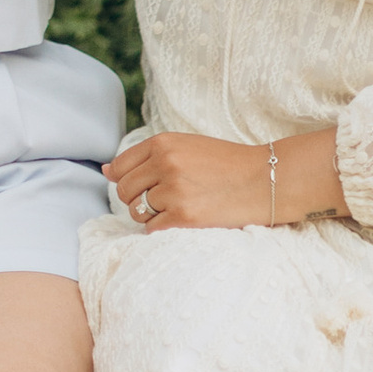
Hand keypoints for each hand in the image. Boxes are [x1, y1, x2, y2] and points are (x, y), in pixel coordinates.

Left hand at [112, 132, 269, 230]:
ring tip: (177, 208)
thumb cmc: (227, 164)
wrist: (267, 180)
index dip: (128, 180)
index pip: (119, 167)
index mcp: (164, 143)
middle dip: (137, 199)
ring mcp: (174, 190)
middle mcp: (165, 163)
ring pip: (136, 211)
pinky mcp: (184, 216)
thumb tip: (106, 171)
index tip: (146, 186)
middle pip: (123, 191)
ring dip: (150, 215)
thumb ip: (147, 157)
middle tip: (165, 200)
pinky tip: (184, 220)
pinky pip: (151, 229)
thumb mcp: (187, 147)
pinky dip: (162, 228)